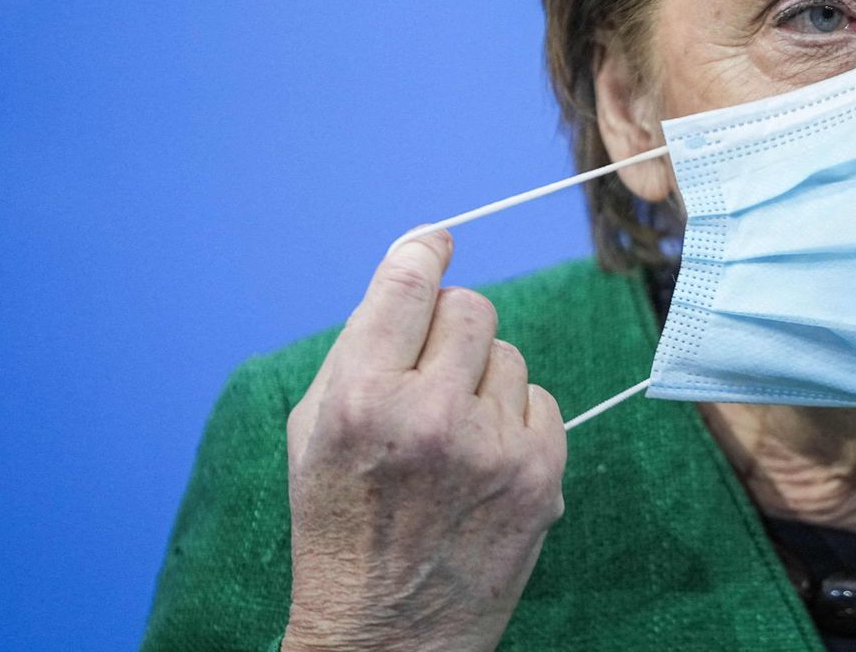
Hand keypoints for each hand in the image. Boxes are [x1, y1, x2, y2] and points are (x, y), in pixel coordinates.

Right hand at [282, 230, 566, 651]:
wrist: (386, 634)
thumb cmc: (340, 523)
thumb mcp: (314, 431)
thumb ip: (359, 346)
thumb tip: (419, 266)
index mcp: (361, 398)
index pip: (409, 282)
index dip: (425, 251)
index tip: (436, 243)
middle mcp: (430, 415)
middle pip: (471, 308)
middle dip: (448, 329)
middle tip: (428, 372)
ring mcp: (493, 446)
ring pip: (508, 354)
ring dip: (481, 379)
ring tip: (449, 436)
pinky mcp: (540, 473)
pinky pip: (541, 399)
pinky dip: (515, 420)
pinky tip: (482, 462)